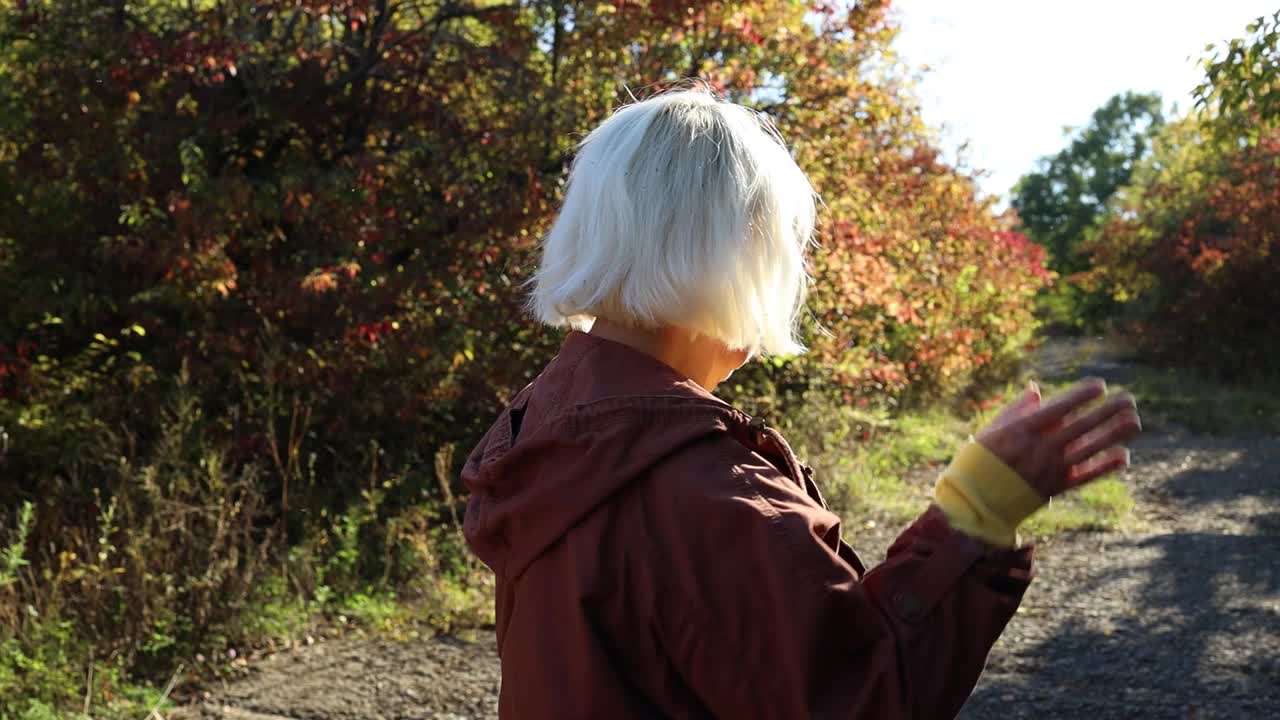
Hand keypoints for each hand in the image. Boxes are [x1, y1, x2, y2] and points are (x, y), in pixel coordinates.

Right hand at [976, 378, 1141, 498]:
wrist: (977, 499)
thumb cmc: (981, 459)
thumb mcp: (993, 428)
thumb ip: (1017, 409)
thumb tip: (1036, 389)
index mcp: (1025, 429)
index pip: (1060, 407)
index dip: (1081, 395)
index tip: (1100, 385)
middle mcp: (1042, 447)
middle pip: (1082, 426)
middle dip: (1107, 411)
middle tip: (1129, 399)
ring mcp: (1052, 468)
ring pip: (1090, 448)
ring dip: (1114, 434)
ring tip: (1135, 422)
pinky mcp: (1057, 486)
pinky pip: (1086, 475)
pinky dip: (1105, 466)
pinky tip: (1123, 455)